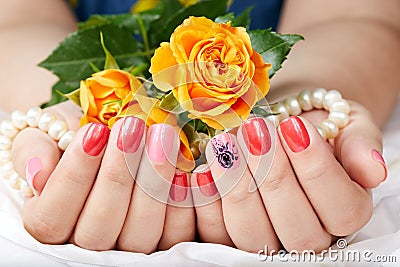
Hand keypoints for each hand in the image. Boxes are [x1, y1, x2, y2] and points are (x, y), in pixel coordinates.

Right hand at [12, 102, 194, 252]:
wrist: (105, 140)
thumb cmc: (73, 138)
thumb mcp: (44, 135)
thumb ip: (32, 151)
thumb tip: (39, 175)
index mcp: (50, 221)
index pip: (53, 216)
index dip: (75, 175)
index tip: (95, 131)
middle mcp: (87, 243)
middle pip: (99, 229)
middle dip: (118, 175)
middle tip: (133, 127)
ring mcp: (126, 245)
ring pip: (138, 235)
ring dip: (152, 185)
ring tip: (162, 135)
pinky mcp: (161, 239)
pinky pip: (174, 236)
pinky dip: (181, 206)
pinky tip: (184, 169)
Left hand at [190, 101, 385, 252]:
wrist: (285, 124)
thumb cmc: (318, 126)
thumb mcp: (348, 126)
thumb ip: (360, 147)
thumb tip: (374, 169)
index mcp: (345, 210)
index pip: (340, 208)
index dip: (316, 170)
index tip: (294, 128)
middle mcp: (310, 232)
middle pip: (297, 230)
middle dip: (274, 177)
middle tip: (257, 131)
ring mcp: (269, 236)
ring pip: (253, 236)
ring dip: (237, 188)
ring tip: (225, 143)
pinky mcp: (233, 231)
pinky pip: (217, 233)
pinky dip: (206, 203)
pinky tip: (200, 170)